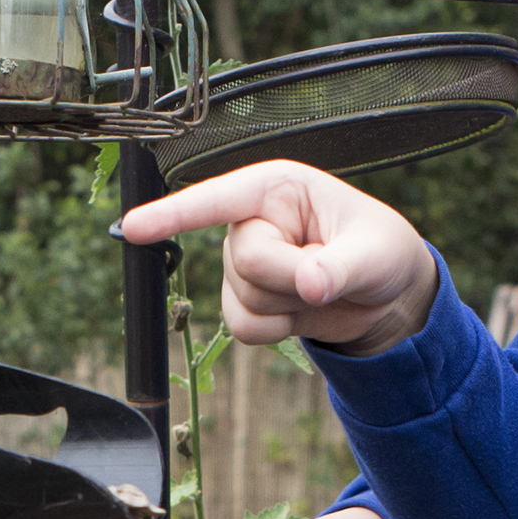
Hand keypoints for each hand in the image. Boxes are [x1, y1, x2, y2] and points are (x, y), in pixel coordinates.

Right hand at [117, 162, 441, 357]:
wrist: (384, 296)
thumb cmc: (381, 252)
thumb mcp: (375, 253)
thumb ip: (341, 267)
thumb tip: (310, 284)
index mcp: (276, 189)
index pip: (218, 199)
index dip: (174, 213)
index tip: (133, 227)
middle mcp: (251, 221)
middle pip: (243, 261)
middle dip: (288, 279)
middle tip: (328, 275)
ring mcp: (242, 262)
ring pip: (242, 299)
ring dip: (287, 305)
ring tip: (318, 287)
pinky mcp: (243, 299)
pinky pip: (242, 328)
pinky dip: (276, 329)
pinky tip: (300, 312)